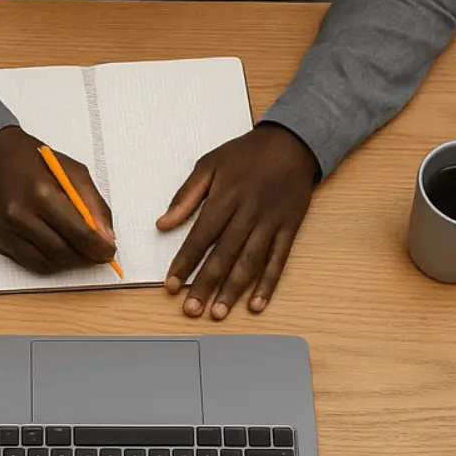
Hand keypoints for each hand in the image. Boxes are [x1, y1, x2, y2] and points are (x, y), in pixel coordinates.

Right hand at [0, 126, 117, 272]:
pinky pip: (30, 263)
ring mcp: (7, 230)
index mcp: (42, 193)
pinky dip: (49, 262)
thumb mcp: (73, 171)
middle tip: (97, 252)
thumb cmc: (34, 160)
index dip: (99, 248)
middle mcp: (21, 215)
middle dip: (86, 257)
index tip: (109, 251)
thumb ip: (93, 204)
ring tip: (79, 249)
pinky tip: (58, 249)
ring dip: (69, 262)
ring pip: (47, 263)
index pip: (79, 234)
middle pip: (63, 252)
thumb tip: (107, 237)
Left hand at [161, 124, 315, 319]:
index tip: (170, 285)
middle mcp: (248, 213)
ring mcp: (271, 222)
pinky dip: (268, 284)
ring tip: (218, 312)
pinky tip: (256, 304)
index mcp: (225, 197)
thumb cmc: (246, 154)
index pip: (200, 237)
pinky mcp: (289, 228)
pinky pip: (278, 260)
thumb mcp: (210, 164)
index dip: (184, 263)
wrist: (292, 143)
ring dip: (233, 290)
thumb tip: (163, 223)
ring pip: (250, 262)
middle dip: (205, 284)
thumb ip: (185, 196)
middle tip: (190, 310)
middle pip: (223, 254)